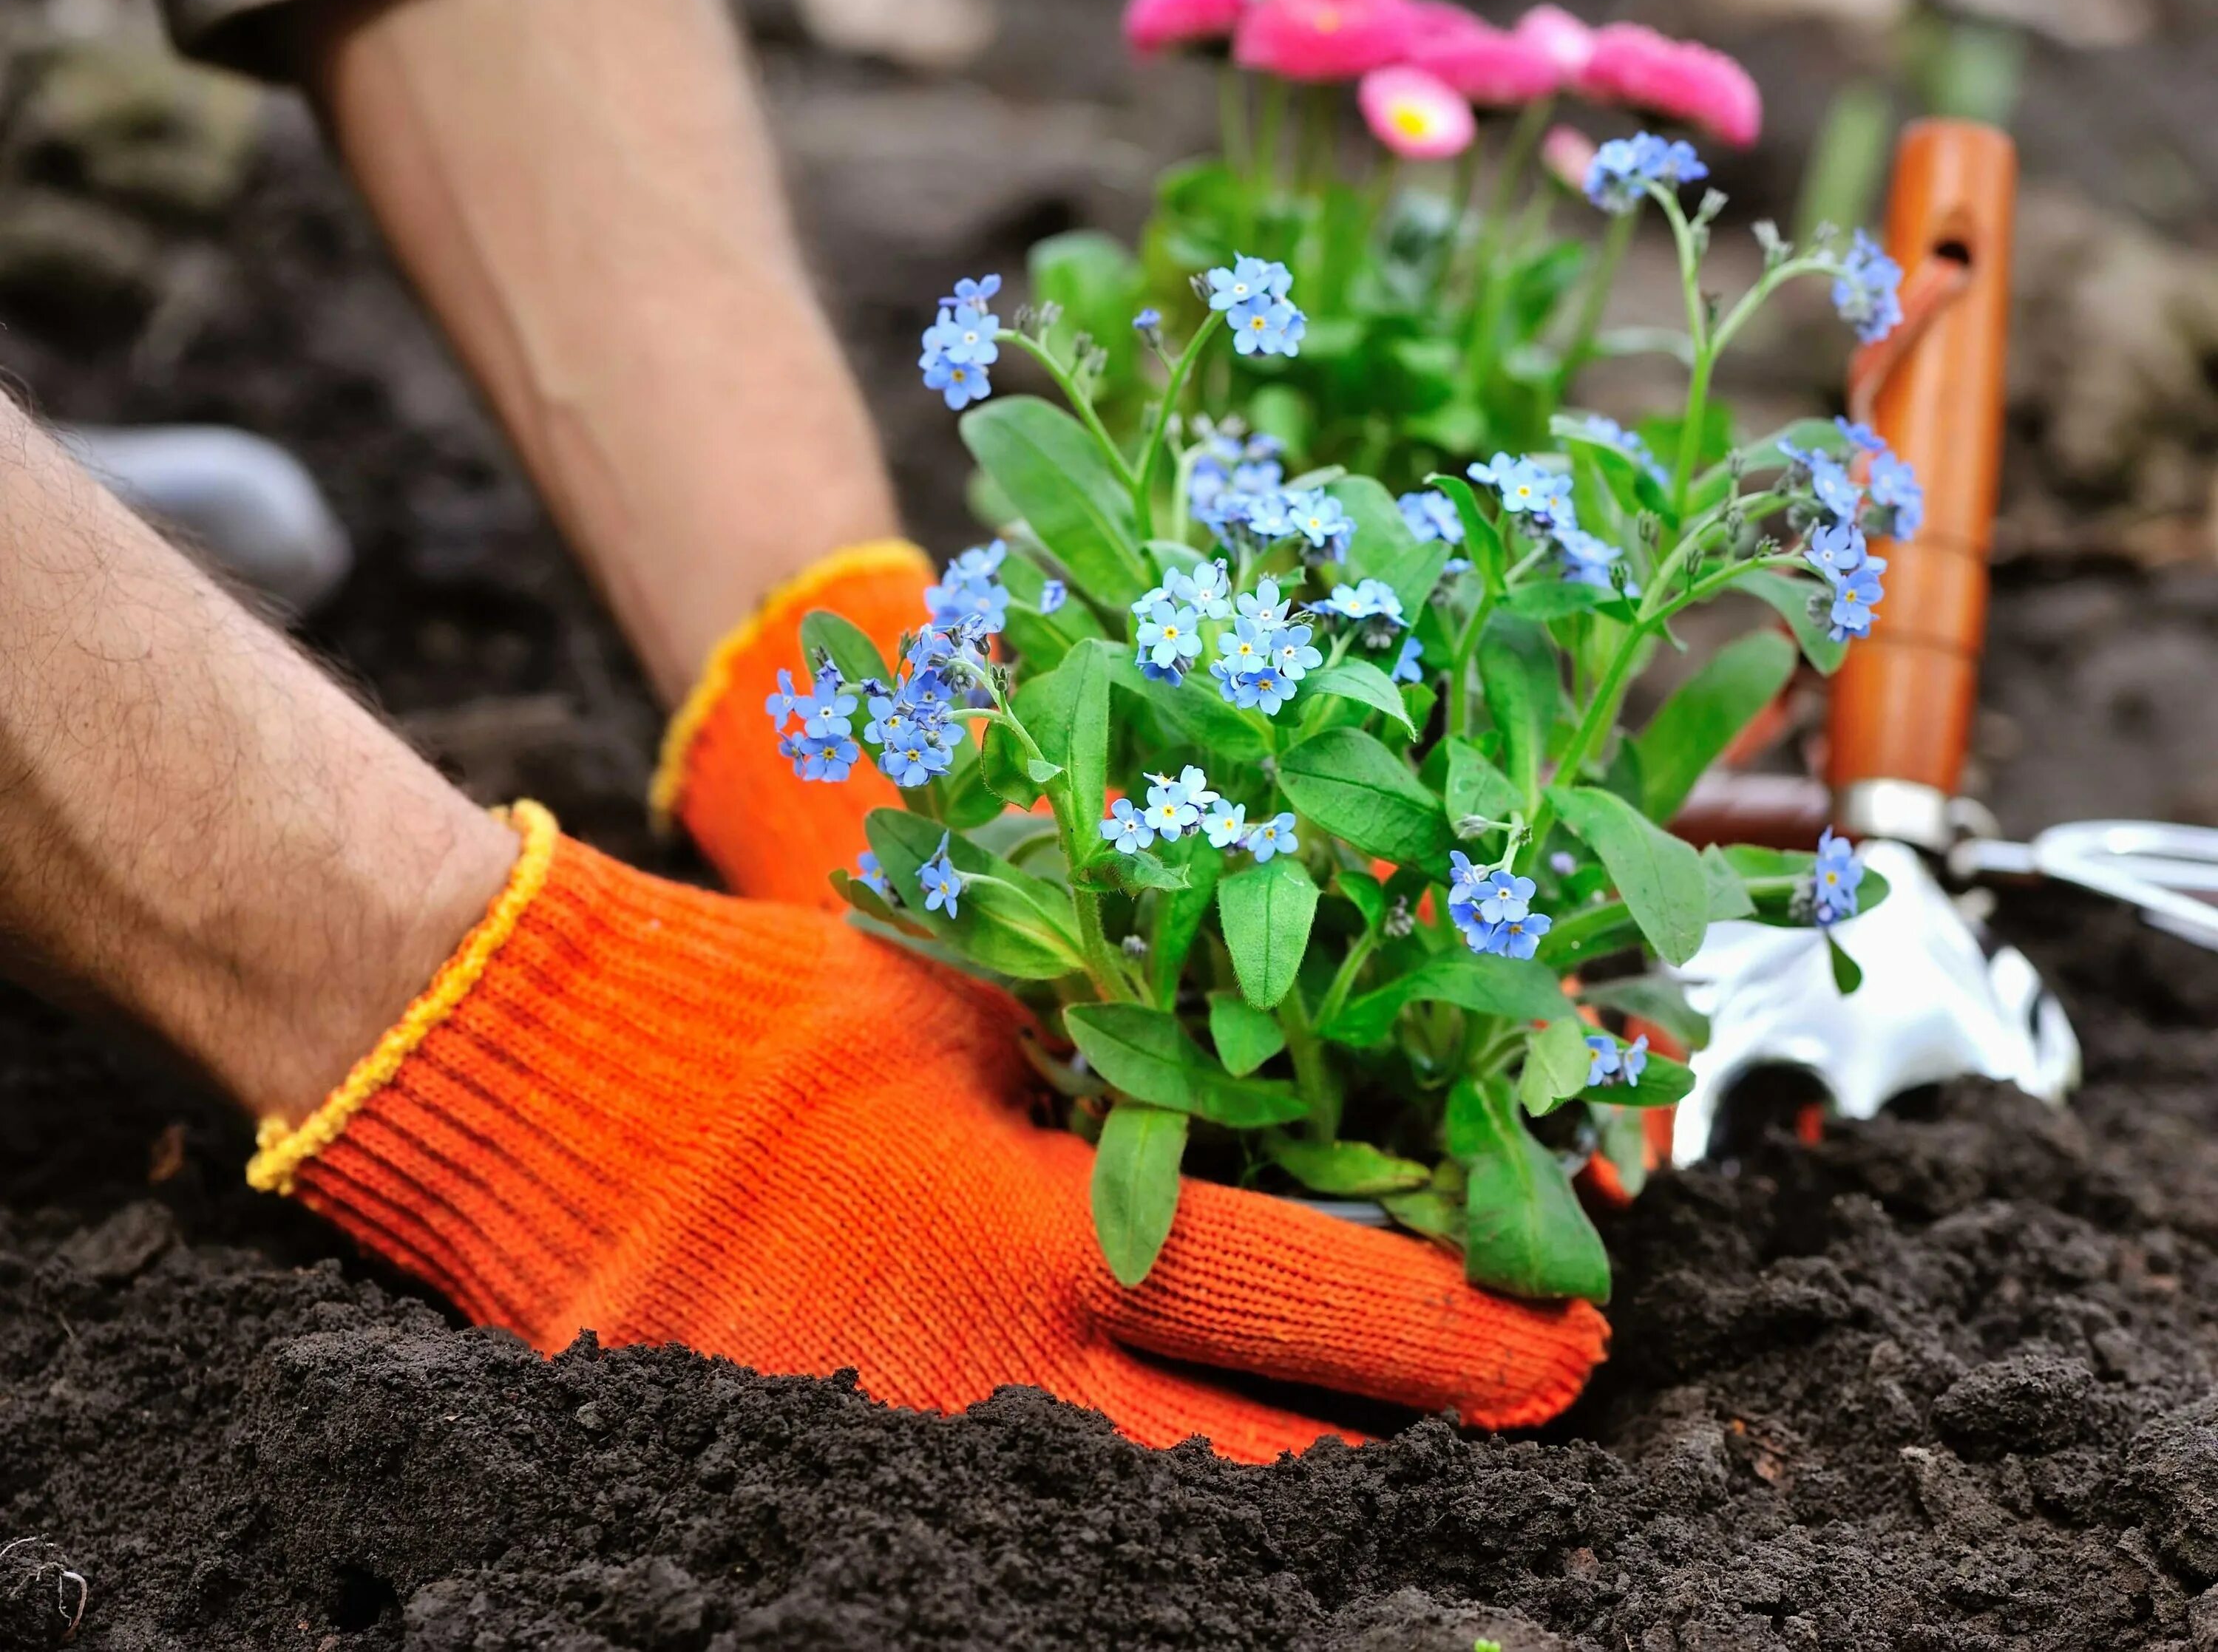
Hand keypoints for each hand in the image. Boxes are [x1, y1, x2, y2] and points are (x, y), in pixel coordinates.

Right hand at [255, 805, 1606, 1461]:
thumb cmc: (770, 1016)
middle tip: (1524, 1429)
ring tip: (1391, 1472)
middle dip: (1405, 1456)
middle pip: (1258, 1464)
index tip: (1570, 1338)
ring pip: (1157, 1520)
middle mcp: (992, 1370)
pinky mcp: (845, 1483)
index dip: (1454, 1323)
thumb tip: (1276, 1048)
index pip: (1295, 1288)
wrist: (556, 1098)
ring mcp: (914, 1451)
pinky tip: (1207, 1490)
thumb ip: (1114, 1027)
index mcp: (1034, 1225)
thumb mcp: (959, 986)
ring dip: (1285, 1497)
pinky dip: (1139, 1506)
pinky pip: (1032, 1518)